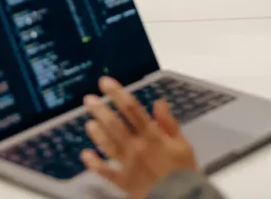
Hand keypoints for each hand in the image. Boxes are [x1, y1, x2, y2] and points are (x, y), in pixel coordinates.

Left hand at [81, 77, 197, 198]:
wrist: (180, 198)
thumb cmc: (184, 173)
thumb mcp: (183, 144)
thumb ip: (169, 123)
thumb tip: (159, 103)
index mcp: (153, 137)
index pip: (132, 109)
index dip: (118, 94)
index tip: (107, 83)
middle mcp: (137, 148)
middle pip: (115, 124)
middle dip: (101, 109)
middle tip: (90, 99)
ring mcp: (128, 165)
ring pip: (107, 144)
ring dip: (96, 132)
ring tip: (89, 121)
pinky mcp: (124, 182)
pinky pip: (105, 171)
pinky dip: (94, 163)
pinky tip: (86, 155)